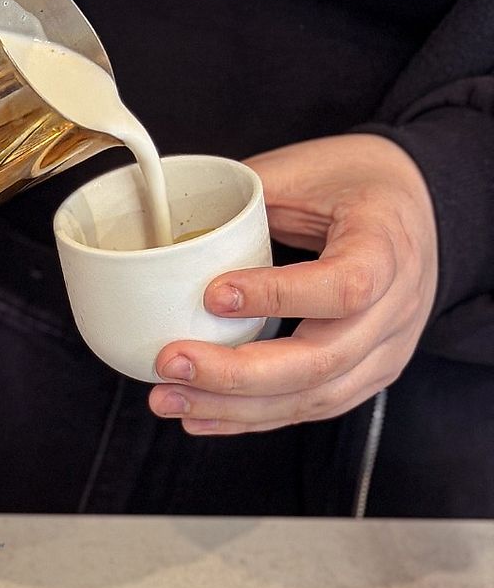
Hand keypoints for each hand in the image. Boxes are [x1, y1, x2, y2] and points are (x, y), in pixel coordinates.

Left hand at [148, 134, 438, 434]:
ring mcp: (384, 353)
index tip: (213, 294)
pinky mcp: (365, 379)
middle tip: (170, 363)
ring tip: (168, 399)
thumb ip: (248, 197)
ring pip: (311, 398)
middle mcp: (396, 310)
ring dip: (231, 407)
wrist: (419, 211)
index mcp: (388, 247)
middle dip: (235, 374)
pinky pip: (306, 410)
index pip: (345, 287)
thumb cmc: (359, 185)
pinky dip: (248, 418)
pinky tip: (199, 417)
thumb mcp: (311, 169)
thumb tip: (169, 222)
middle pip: (321, 361)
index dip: (278, 297)